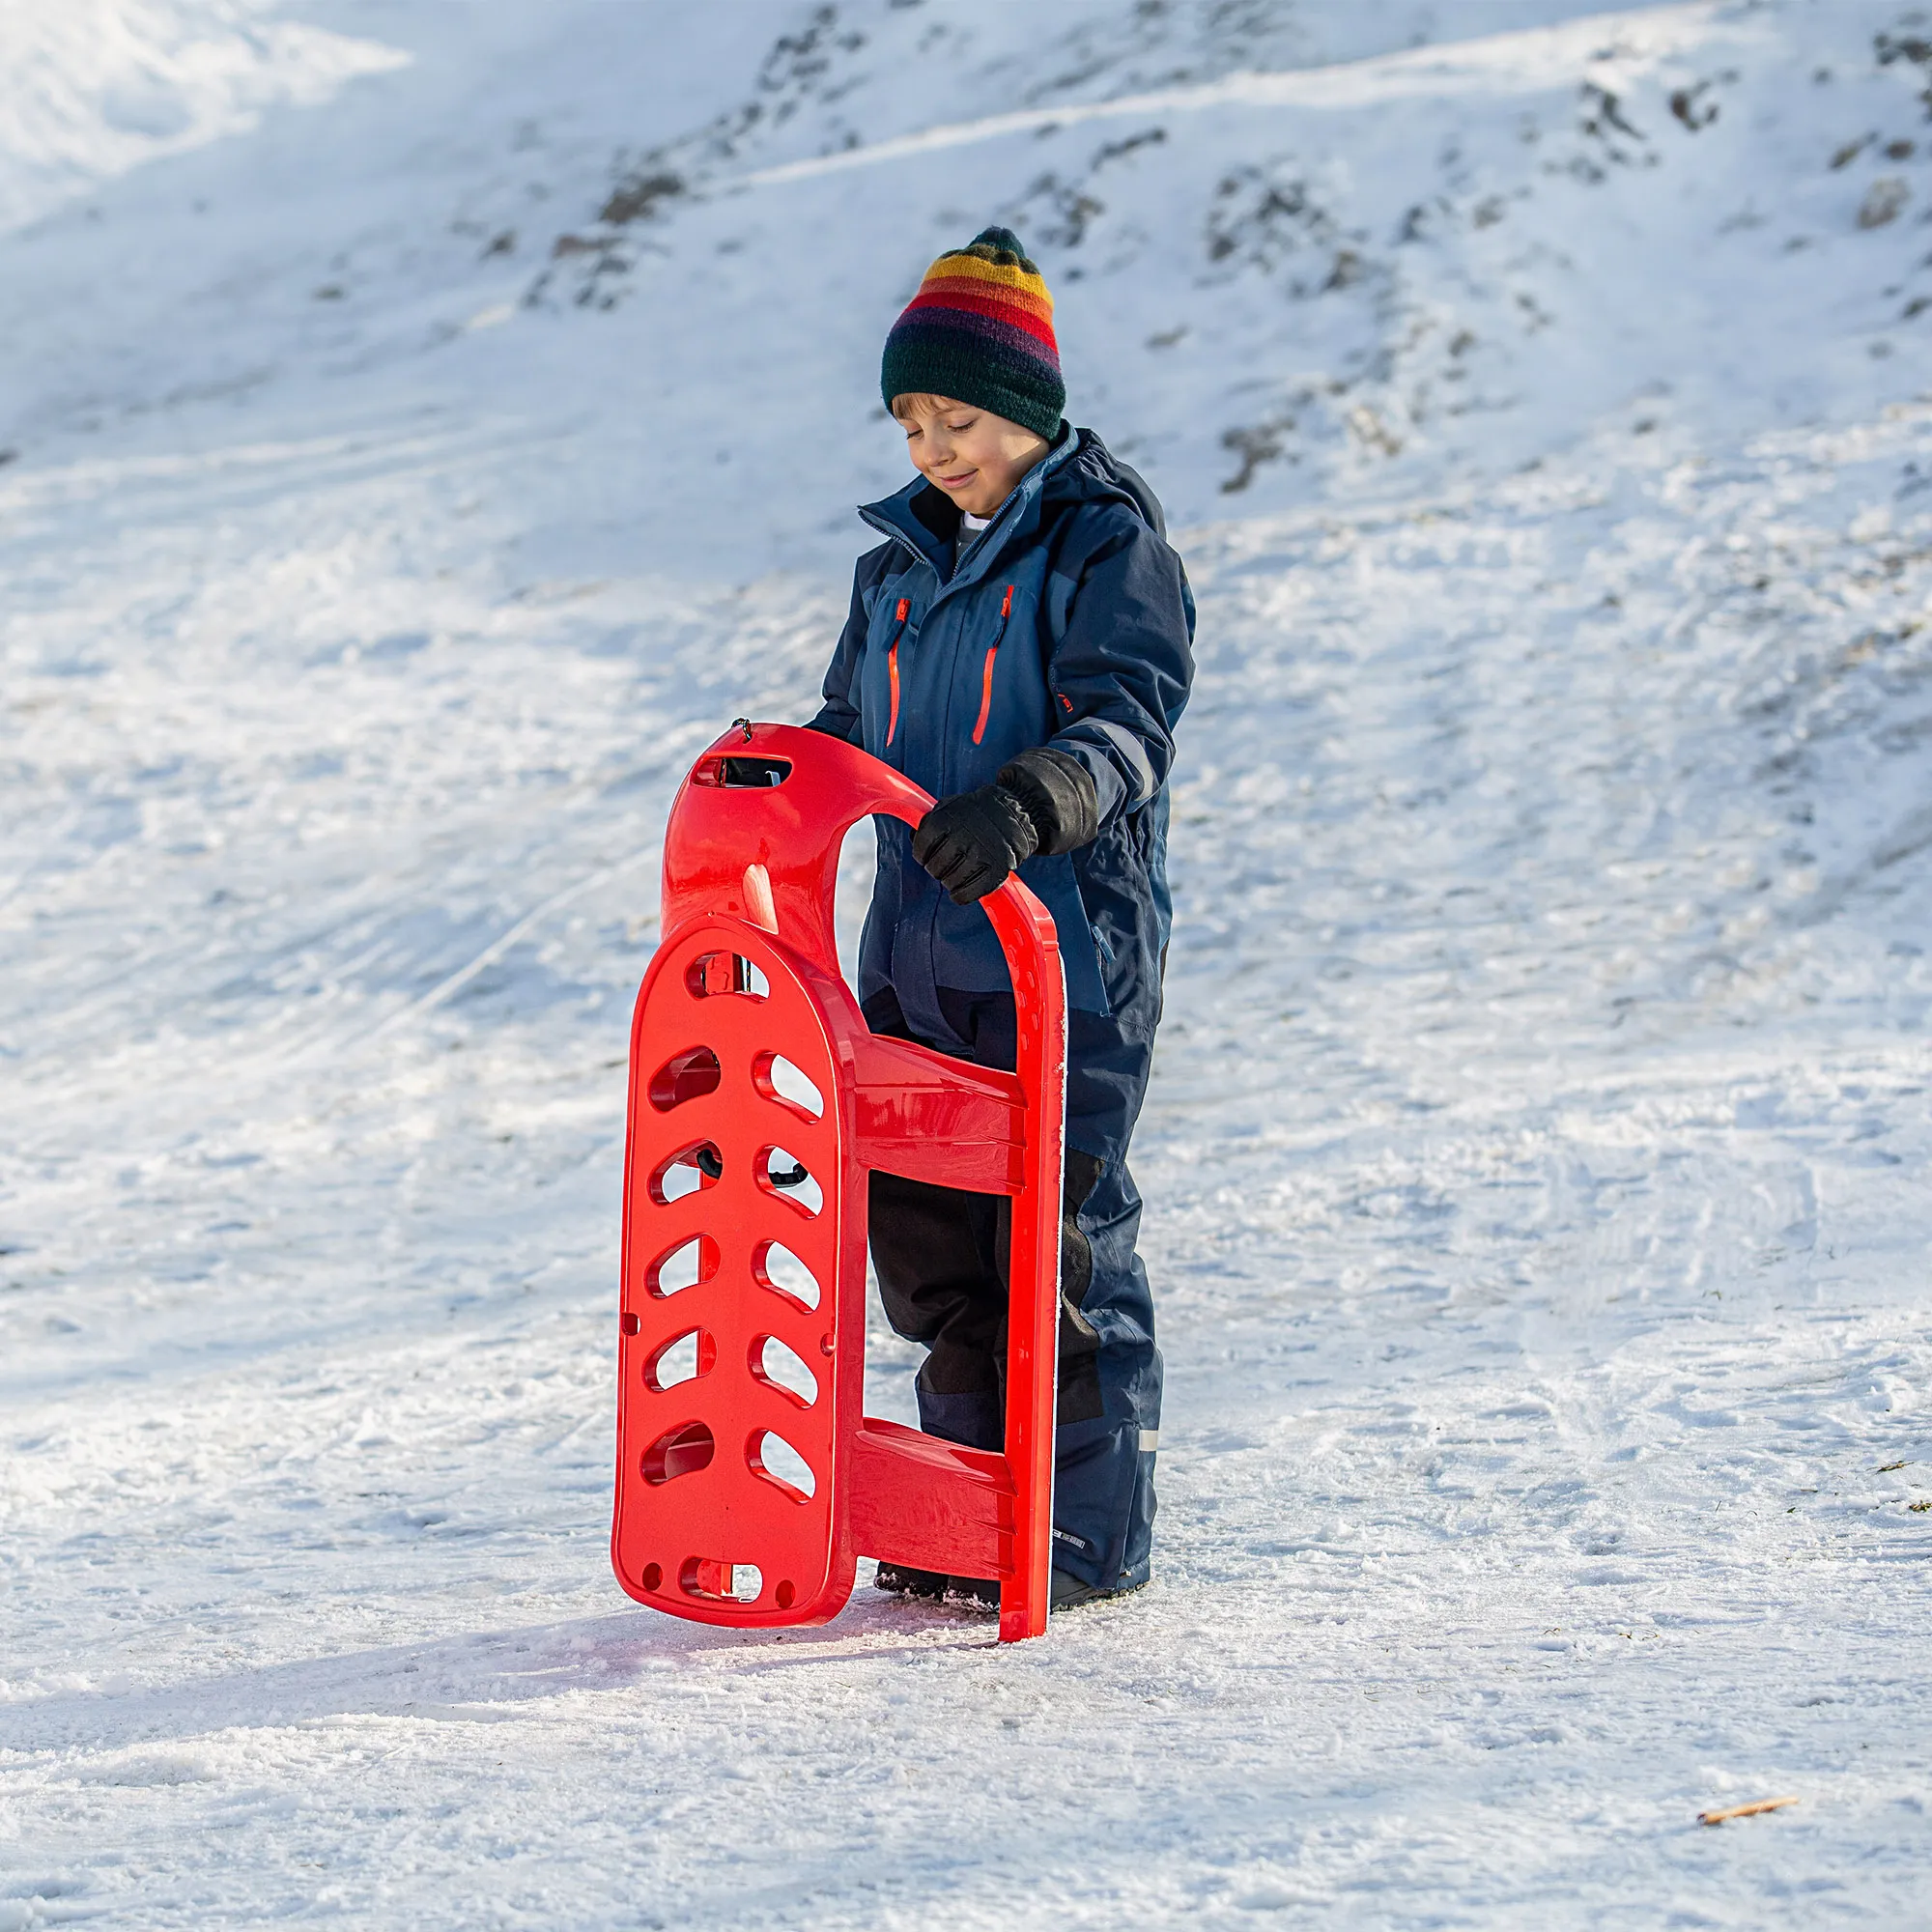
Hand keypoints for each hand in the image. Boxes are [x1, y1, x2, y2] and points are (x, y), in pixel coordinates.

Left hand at [911, 784, 1039, 903]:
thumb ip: (929, 822)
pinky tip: (961, 890)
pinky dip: (960, 895)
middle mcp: (962, 838)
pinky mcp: (995, 871)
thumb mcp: (949, 807)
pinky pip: (966, 894)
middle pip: (934, 868)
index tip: (929, 855)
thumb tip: (913, 838)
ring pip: (949, 883)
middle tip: (947, 863)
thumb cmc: (975, 814)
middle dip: (937, 868)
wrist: (1013, 815)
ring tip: (957, 872)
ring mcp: (980, 855)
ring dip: (949, 881)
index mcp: (946, 820)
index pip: (921, 850)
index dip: (923, 855)